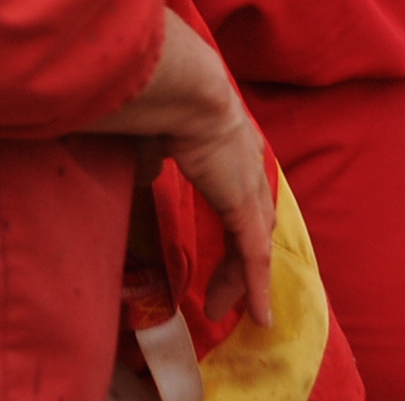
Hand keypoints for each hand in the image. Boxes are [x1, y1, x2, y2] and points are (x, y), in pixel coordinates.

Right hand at [81, 10, 274, 328]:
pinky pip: (254, 257)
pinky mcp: (245, 207)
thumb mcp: (153, 133)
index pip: (238, 191)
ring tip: (228, 309)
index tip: (221, 246)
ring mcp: (249, 186)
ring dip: (242, 279)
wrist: (183, 88)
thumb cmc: (161, 99)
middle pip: (251, 223)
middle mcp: (248, 165)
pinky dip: (255, 287)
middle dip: (240, 258)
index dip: (233, 221)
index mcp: (229, 142)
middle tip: (225, 288)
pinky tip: (258, 315)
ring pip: (253, 244)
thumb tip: (146, 171)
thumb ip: (152, 156)